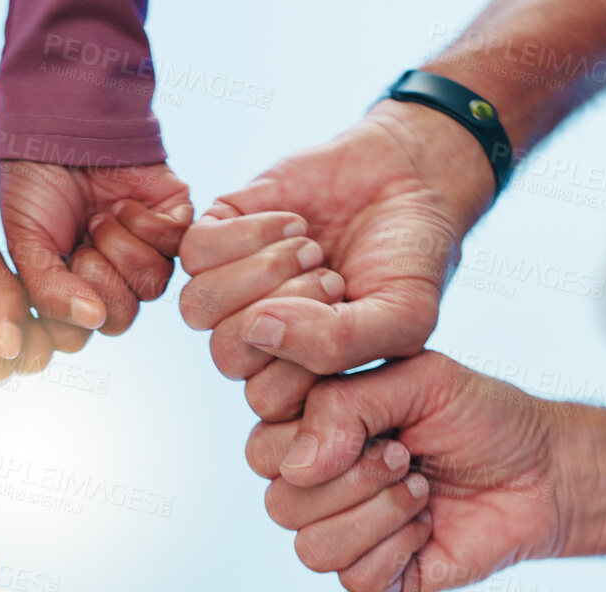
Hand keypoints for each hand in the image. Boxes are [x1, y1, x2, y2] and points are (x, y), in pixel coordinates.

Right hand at [0, 160, 191, 345]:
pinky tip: (122, 204)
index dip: (73, 308)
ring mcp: (148, 253)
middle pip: (123, 317)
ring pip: (152, 285)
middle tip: (81, 242)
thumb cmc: (36, 186)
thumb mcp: (25, 243)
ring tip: (100, 218)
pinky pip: (174, 246)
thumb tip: (92, 322)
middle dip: (98, 278)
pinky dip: (143, 224)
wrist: (59, 126)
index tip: (56, 268)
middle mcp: (116, 278)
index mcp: (78, 290)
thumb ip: (47, 291)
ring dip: (120, 247)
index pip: (87, 332)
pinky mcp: (175, 222)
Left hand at [182, 101, 495, 388]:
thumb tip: (259, 329)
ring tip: (312, 250)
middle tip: (334, 278)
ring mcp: (231, 288)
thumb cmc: (409, 258)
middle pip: (226, 354)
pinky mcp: (217, 234)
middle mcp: (256, 338)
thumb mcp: (403, 316)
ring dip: (263, 273)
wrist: (409, 178)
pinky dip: (250, 233)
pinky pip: (196, 252)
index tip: (352, 312)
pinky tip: (294, 222)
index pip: (267, 399)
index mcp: (295, 375)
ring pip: (198, 306)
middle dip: (288, 310)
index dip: (307, 358)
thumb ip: (340, 343)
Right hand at [247, 352, 594, 591]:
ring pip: (309, 546)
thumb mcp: (417, 380)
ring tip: (421, 487)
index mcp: (312, 435)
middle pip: (278, 502)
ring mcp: (343, 536)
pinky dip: (399, 544)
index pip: (260, 448)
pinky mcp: (375, 580)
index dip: (311, 436)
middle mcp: (317, 489)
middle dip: (351, 476)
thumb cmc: (481, 417)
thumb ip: (344, 404)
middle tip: (404, 453)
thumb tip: (296, 467)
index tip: (377, 417)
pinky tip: (428, 524)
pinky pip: (353, 575)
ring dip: (378, 512)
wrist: (544, 470)